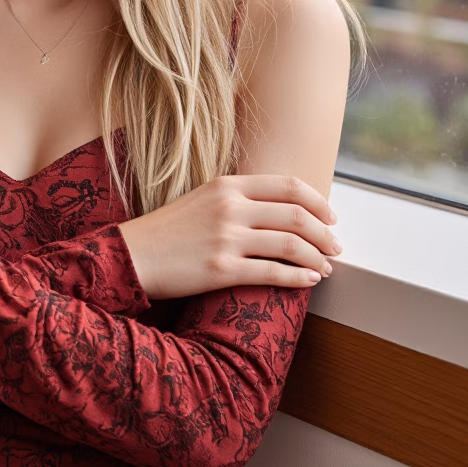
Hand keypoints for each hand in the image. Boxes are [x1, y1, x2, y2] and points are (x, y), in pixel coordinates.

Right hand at [118, 174, 341, 300]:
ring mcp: (226, 238)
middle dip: (325, 233)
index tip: (332, 216)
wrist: (131, 255)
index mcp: (228, 185)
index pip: (288, 186)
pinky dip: (299, 278)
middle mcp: (230, 207)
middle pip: (297, 216)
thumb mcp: (202, 199)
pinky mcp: (221, 269)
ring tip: (327, 267)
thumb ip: (238, 198)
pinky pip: (273, 273)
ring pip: (290, 245)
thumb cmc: (167, 231)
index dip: (318, 202)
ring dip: (317, 257)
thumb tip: (279, 209)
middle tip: (337, 246)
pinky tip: (310, 281)